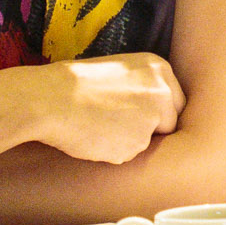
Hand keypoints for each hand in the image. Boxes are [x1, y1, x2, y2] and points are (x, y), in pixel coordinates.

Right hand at [37, 52, 185, 161]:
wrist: (50, 98)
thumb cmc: (75, 84)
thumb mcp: (120, 72)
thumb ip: (143, 88)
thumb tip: (156, 111)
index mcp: (160, 69)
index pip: (175, 101)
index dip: (158, 112)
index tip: (140, 115)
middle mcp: (163, 92)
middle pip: (169, 123)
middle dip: (150, 130)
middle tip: (117, 124)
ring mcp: (152, 118)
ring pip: (147, 141)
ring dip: (127, 140)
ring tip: (99, 124)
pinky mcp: (137, 143)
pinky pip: (129, 154)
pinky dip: (113, 151)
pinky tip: (94, 135)